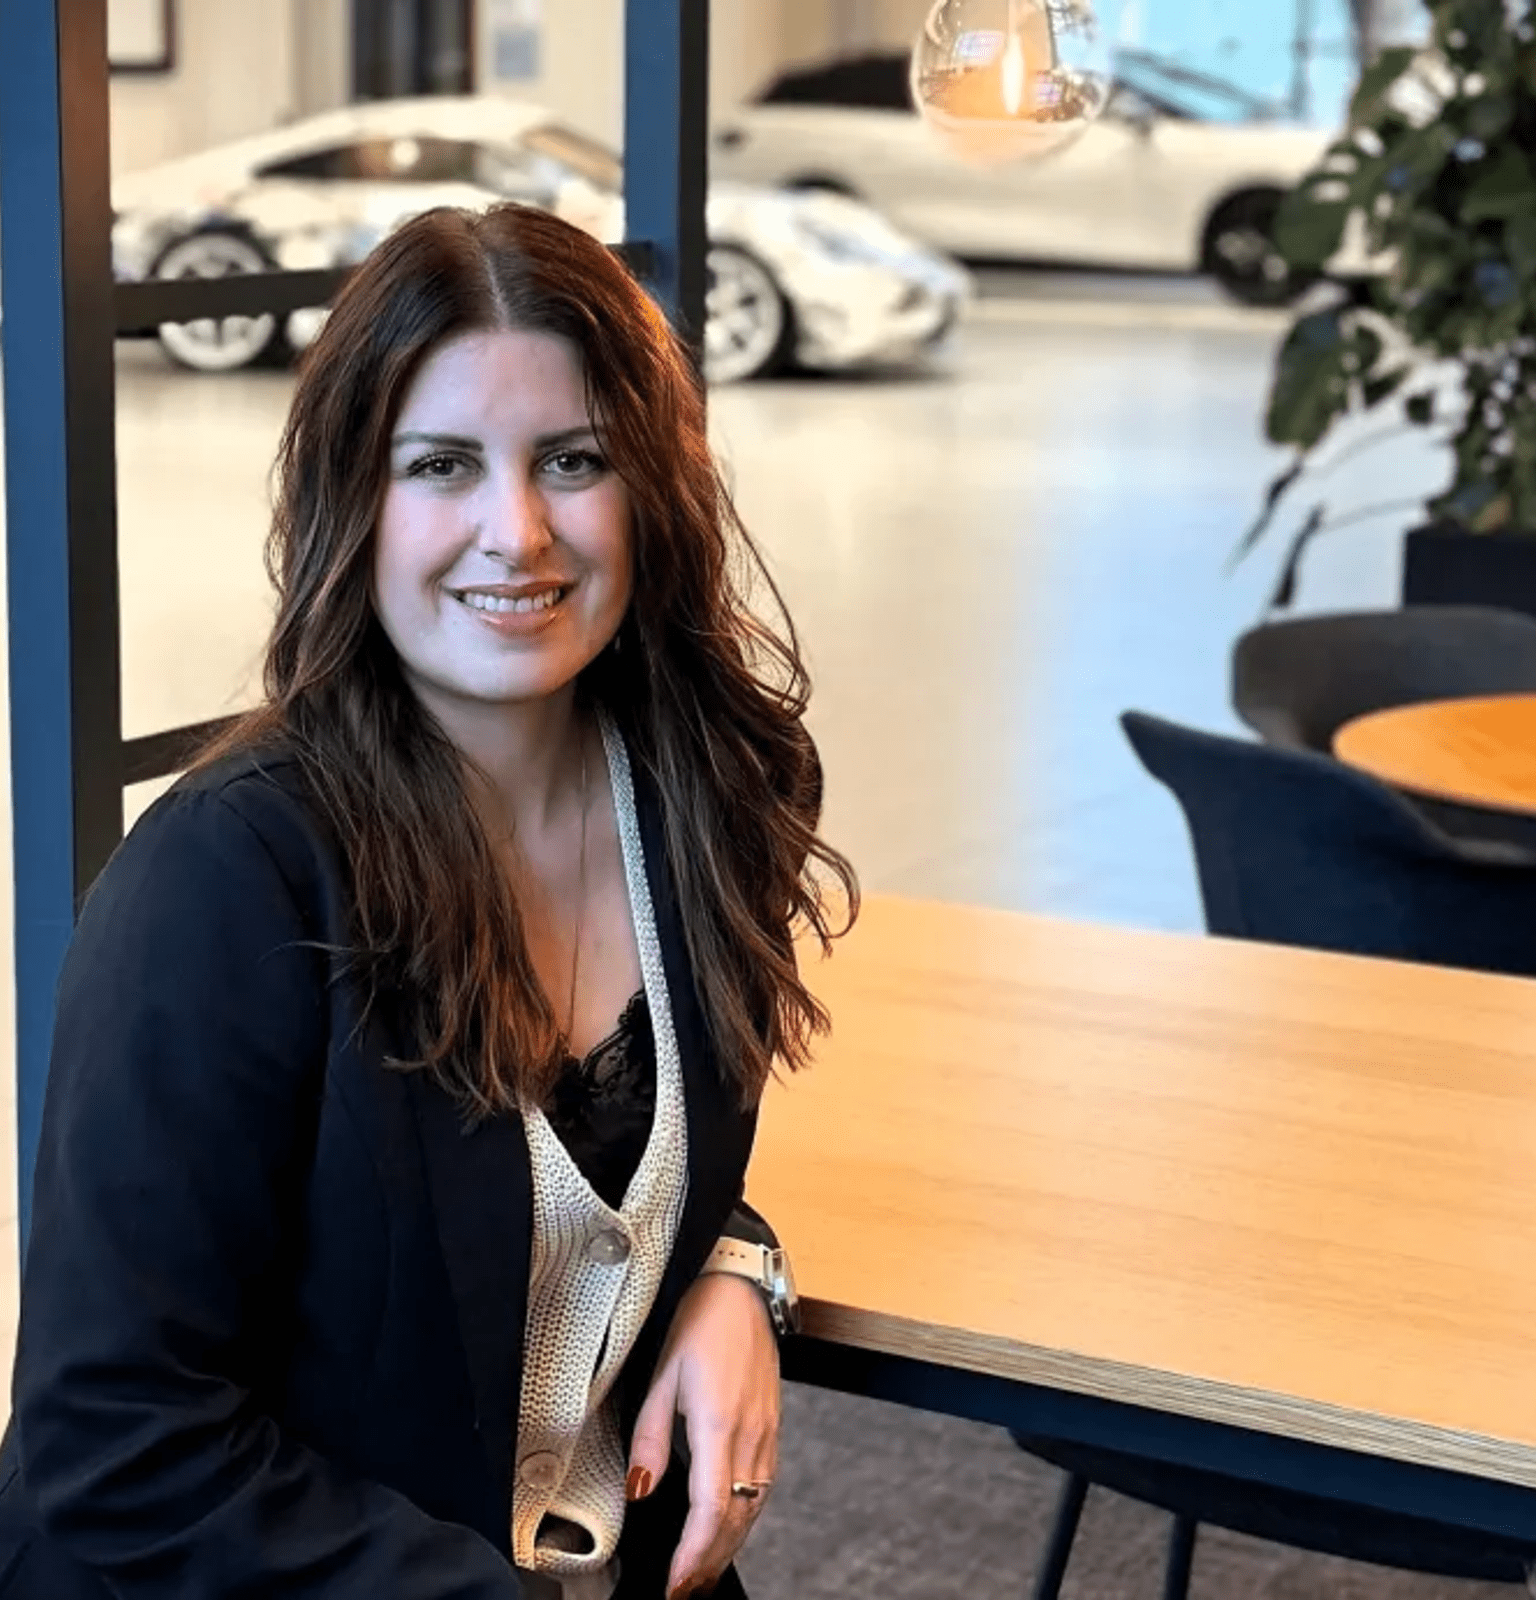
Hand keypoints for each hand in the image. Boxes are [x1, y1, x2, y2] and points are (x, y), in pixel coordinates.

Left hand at [626, 1271, 779, 1599]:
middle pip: (736, 1517)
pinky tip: (730, 1527)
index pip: (711, 1506)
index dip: (694, 1551)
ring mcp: (767, 1430)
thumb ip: (650, 1437)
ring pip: (754, 1505)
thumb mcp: (662, 1375)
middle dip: (710, 1560)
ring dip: (729, 1544)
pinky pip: (763, 1484)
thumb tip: (639, 1490)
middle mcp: (750, 1432)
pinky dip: (746, 1516)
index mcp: (718, 1420)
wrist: (741, 1288)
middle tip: (684, 1589)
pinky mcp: (772, 1425)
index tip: (676, 1581)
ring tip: (702, 1572)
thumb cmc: (701, 1322)